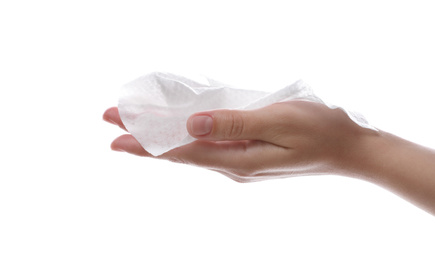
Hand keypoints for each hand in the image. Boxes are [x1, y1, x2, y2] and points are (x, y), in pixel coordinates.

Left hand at [103, 101, 374, 181]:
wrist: (348, 149)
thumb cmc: (319, 131)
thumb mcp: (278, 121)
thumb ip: (234, 124)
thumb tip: (192, 124)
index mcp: (238, 160)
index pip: (183, 153)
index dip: (148, 145)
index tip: (116, 138)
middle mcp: (234, 166)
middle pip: (181, 153)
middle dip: (146, 139)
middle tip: (112, 124)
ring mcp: (240, 163)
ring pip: (192, 151)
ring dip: (163, 138)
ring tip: (137, 128)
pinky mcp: (247, 156)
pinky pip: (208, 147)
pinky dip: (186, 138)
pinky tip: (178, 133)